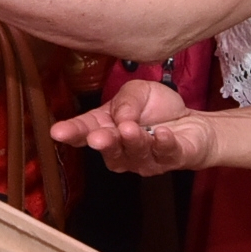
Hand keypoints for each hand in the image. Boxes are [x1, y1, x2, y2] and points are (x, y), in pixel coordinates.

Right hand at [53, 77, 216, 174]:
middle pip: (110, 151)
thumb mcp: (138, 91)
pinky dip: (163, 144)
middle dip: (104, 143)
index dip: (72, 133)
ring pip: (136, 155)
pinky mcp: (171, 160)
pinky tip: (161, 134)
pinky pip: (165, 155)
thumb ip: (126, 101)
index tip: (57, 132)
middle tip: (97, 137)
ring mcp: (146, 159)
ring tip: (130, 128)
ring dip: (133, 142)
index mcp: (107, 128)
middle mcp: (123, 150)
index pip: (86, 132)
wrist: (193, 122)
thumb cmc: (158, 108)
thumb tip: (121, 117)